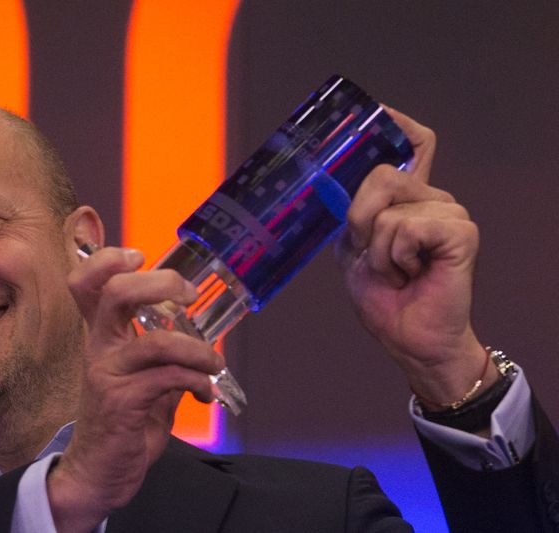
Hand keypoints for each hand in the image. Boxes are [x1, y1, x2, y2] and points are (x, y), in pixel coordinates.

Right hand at [47, 247, 222, 531]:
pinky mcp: (121, 402)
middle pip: (116, 292)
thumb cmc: (125, 420)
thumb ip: (166, 352)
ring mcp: (107, 373)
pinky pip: (168, 378)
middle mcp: (99, 347)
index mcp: (103, 334)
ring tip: (213, 364)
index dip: (107, 259)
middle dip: (160, 283)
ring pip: (155, 342)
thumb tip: (204, 335)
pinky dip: (197, 381)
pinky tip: (204, 393)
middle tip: (188, 296)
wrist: (100, 471)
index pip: (86, 282)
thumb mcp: (144, 376)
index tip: (139, 256)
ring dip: (198, 350)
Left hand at [336, 108, 494, 406]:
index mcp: (408, 199)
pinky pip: (407, 226)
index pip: (415, 144)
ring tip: (395, 271)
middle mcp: (432, 197)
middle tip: (372, 255)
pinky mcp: (460, 231)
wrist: (408, 337)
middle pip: (383, 174)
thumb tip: (327, 180)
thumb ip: (350, 214)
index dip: (397, 123)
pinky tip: (411, 272)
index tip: (377, 111)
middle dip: (360, 218)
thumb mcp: (353, 249)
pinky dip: (396, 255)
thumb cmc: (385, 297)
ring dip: (378, 249)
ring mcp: (448, 211)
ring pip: (389, 206)